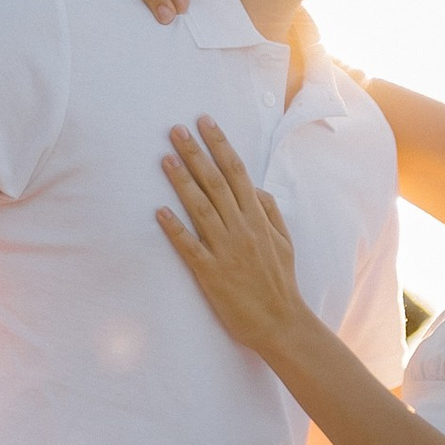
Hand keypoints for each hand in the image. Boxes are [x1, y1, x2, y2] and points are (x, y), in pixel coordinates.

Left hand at [157, 120, 306, 356]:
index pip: (237, 172)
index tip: (205, 122)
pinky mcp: (211, 274)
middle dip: (195, 153)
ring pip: (200, 209)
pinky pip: (190, 247)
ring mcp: (226, 250)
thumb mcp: (284, 241)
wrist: (281, 322)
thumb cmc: (281, 281)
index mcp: (258, 218)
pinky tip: (159, 212)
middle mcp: (242, 229)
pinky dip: (175, 229)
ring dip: (182, 182)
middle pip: (215, 183)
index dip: (220, 145)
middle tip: (176, 130)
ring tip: (165, 159)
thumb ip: (270, 212)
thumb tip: (256, 188)